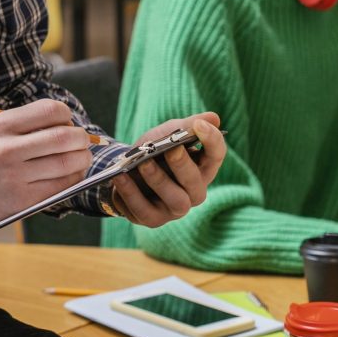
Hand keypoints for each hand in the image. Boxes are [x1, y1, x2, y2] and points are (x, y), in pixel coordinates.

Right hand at [0, 99, 92, 234]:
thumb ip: (24, 124)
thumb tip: (67, 122)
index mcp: (0, 125)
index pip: (50, 110)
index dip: (66, 115)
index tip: (67, 121)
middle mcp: (7, 149)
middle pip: (64, 137)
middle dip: (82, 138)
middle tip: (83, 140)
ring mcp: (15, 176)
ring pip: (67, 163)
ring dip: (82, 158)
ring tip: (80, 156)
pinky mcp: (22, 200)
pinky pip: (61, 186)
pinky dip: (74, 178)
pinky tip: (70, 174)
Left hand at [110, 114, 224, 228]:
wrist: (126, 170)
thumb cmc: (153, 151)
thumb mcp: (166, 134)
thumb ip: (186, 126)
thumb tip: (213, 117)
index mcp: (201, 168)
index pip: (216, 155)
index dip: (212, 140)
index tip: (200, 125)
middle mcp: (193, 192)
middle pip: (195, 182)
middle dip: (183, 165)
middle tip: (172, 149)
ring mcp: (174, 208)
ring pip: (175, 200)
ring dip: (158, 180)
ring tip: (142, 164)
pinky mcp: (152, 218)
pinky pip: (144, 210)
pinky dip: (131, 194)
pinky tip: (121, 178)